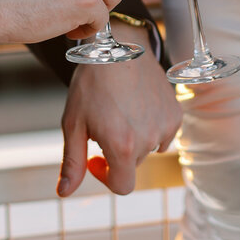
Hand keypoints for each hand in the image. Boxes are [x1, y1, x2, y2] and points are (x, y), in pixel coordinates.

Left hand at [58, 49, 181, 196]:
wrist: (118, 47)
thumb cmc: (91, 84)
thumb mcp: (73, 123)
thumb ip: (72, 162)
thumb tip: (64, 193)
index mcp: (123, 147)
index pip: (122, 187)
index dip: (105, 177)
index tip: (94, 158)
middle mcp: (149, 140)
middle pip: (132, 165)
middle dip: (117, 152)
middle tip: (103, 123)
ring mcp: (166, 126)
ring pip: (148, 149)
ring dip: (134, 139)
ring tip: (119, 111)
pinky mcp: (176, 113)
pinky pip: (163, 134)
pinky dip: (150, 127)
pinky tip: (136, 105)